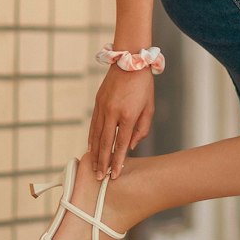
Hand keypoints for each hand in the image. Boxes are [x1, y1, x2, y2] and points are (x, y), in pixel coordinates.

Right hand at [88, 63, 153, 180]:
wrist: (130, 61)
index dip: (118, 161)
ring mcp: (103, 107)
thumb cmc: (143, 86)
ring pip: (96, 135)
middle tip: (100, 177)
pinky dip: (91, 138)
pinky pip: (93, 124)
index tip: (115, 174)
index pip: (122, 144)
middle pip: (106, 143)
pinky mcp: (97, 102)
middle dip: (103, 162)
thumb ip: (142, 129)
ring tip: (94, 166)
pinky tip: (90, 147)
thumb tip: (131, 146)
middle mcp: (113, 112)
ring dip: (95, 153)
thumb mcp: (149, 108)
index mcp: (129, 115)